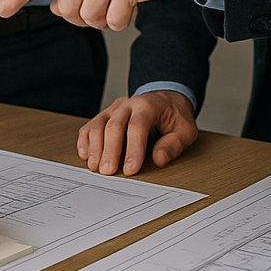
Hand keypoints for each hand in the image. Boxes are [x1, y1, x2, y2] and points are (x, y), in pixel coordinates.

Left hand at [0, 0, 214, 29]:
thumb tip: (57, 10)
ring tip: (114, 1)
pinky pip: (114, 21)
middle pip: (66, 6)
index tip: (1, 11)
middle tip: (96, 5)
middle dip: (78, 16)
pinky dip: (120, 20)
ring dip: (100, 18)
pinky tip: (129, 4)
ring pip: (89, 16)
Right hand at [78, 91, 197, 175]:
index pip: (137, 126)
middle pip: (113, 125)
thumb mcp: (185, 130)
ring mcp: (113, 109)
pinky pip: (90, 126)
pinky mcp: (105, 116)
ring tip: (95, 166)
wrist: (165, 99)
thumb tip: (159, 160)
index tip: (130, 169)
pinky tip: (86, 155)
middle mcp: (127, 105)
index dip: (133, 149)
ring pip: (98, 125)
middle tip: (107, 171)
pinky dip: (85, 140)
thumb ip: (173, 144)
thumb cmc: (174, 117)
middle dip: (109, 150)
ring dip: (94, 147)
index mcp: (148, 106)